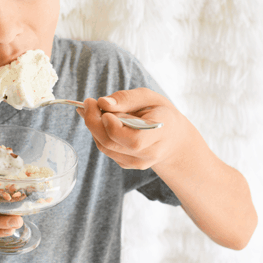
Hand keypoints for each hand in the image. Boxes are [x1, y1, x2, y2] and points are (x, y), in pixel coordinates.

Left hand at [77, 88, 196, 170]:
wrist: (173, 139)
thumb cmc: (161, 114)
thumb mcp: (150, 98)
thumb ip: (127, 98)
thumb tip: (103, 102)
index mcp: (161, 133)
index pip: (134, 140)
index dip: (113, 125)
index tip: (102, 105)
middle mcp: (150, 153)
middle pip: (112, 143)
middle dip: (94, 121)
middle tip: (89, 102)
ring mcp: (137, 162)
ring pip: (105, 147)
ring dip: (93, 127)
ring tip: (92, 108)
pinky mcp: (127, 164)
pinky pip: (106, 149)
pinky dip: (98, 133)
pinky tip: (100, 120)